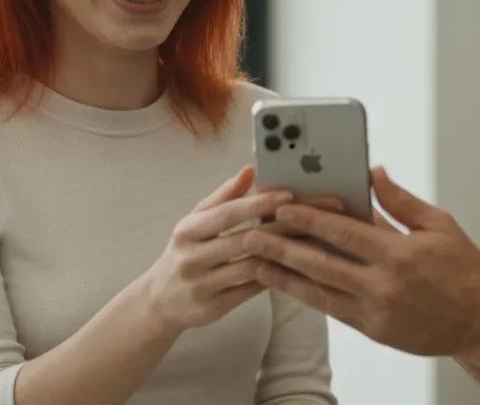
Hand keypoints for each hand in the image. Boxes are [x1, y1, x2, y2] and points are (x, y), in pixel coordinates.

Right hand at [138, 166, 339, 332]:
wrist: (159, 300)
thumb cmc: (187, 252)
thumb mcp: (195, 222)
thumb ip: (224, 197)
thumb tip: (250, 170)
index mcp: (188, 230)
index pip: (229, 213)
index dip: (260, 203)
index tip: (291, 195)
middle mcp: (191, 257)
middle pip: (246, 239)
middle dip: (285, 226)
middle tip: (320, 218)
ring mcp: (201, 285)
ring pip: (251, 267)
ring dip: (285, 254)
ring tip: (317, 242)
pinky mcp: (211, 309)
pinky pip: (250, 291)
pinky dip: (274, 278)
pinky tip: (299, 268)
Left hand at [244, 166, 479, 356]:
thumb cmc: (464, 269)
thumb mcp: (440, 225)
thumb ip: (401, 201)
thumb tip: (374, 173)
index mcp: (399, 254)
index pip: (342, 232)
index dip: (308, 218)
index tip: (282, 207)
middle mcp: (383, 285)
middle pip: (320, 263)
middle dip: (282, 248)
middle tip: (253, 235)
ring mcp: (375, 312)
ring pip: (318, 293)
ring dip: (284, 278)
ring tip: (256, 264)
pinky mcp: (373, 331)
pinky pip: (332, 310)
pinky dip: (308, 296)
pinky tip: (289, 285)